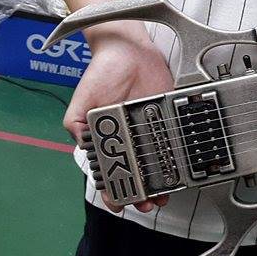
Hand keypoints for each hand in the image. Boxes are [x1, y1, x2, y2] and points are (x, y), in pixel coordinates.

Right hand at [64, 23, 173, 212]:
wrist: (129, 50)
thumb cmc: (101, 73)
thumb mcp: (81, 101)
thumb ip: (78, 125)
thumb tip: (81, 147)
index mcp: (106, 138)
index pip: (109, 172)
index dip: (113, 191)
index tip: (119, 204)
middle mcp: (128, 138)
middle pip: (135, 173)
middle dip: (140, 192)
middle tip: (147, 202)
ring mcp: (148, 130)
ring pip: (155, 164)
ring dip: (159, 182)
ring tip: (163, 193)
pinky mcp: (166, 119)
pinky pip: (173, 142)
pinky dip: (176, 157)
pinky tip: (178, 168)